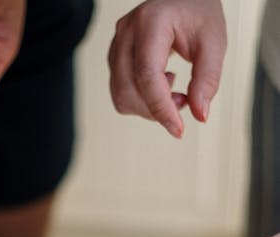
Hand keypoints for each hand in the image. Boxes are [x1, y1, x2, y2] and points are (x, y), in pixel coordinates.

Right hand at [108, 0, 226, 136]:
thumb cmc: (198, 13)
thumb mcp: (214, 42)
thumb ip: (208, 79)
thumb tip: (199, 115)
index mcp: (151, 22)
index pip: (147, 75)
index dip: (161, 108)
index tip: (178, 130)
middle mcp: (127, 32)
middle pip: (129, 90)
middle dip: (156, 109)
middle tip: (185, 100)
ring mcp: (117, 45)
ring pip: (121, 96)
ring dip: (148, 107)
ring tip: (174, 91)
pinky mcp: (115, 58)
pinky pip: (121, 92)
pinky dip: (141, 101)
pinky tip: (161, 86)